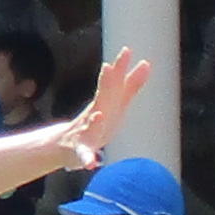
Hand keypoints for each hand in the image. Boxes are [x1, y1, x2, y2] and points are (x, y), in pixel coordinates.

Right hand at [54, 51, 154, 169]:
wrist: (67, 145)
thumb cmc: (97, 122)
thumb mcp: (116, 102)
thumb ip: (131, 85)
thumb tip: (146, 63)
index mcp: (105, 103)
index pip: (114, 83)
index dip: (120, 68)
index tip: (127, 51)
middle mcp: (95, 114)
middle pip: (101, 98)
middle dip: (106, 86)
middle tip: (109, 68)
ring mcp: (86, 132)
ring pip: (91, 127)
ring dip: (95, 122)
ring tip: (99, 116)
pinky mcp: (81, 150)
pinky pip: (84, 154)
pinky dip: (87, 158)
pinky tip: (91, 163)